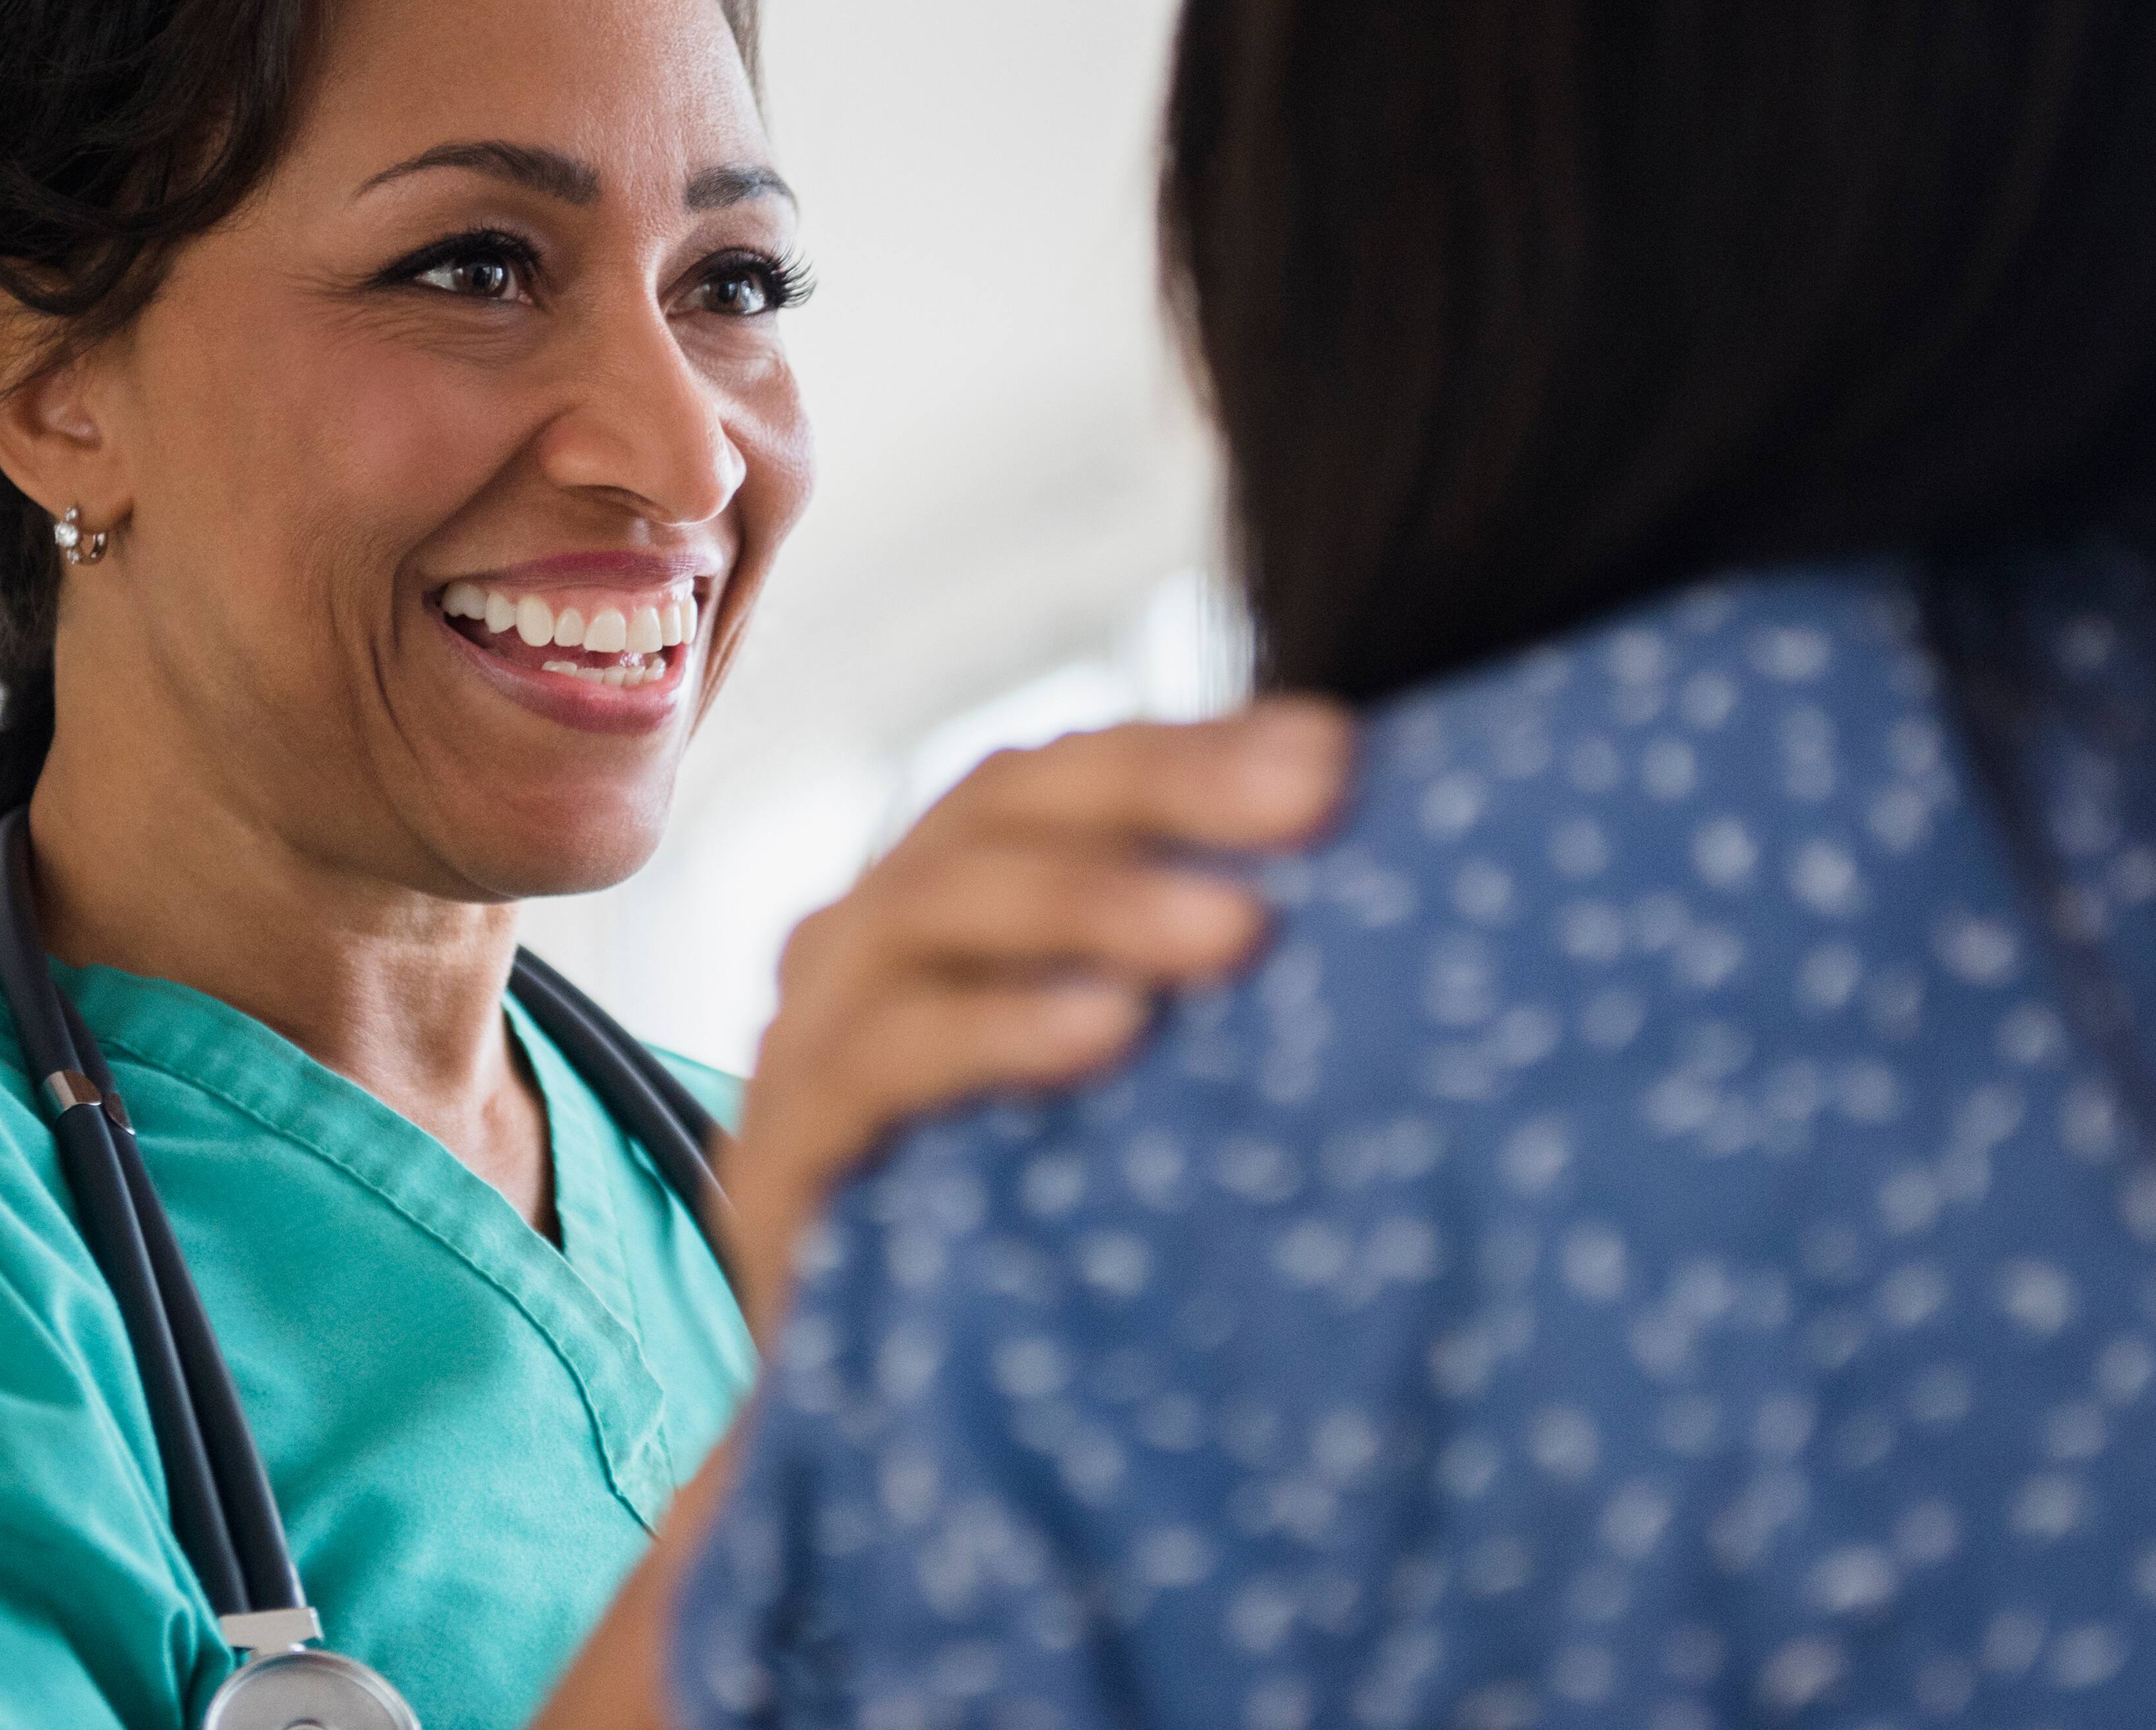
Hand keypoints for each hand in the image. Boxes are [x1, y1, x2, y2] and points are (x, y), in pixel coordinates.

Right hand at [715, 697, 1350, 1338]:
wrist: (857, 1405)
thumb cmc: (1009, 1219)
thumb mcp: (1104, 1078)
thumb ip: (1181, 980)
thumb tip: (1373, 888)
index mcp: (945, 890)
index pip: (1062, 775)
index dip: (1191, 750)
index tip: (1337, 757)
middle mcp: (866, 935)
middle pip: (1002, 808)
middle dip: (1164, 791)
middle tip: (1313, 800)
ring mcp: (809, 1033)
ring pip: (941, 906)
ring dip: (1097, 902)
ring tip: (1240, 930)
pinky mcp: (783, 1150)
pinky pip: (886, 1056)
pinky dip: (1000, 1030)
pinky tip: (1111, 1032)